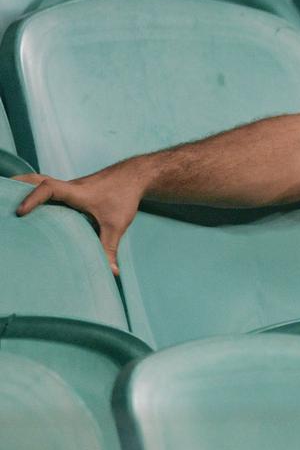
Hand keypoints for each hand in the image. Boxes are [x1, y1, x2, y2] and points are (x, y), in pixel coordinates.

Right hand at [12, 167, 146, 274]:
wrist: (136, 176)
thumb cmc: (125, 196)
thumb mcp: (118, 224)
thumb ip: (110, 248)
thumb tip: (111, 273)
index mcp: (76, 193)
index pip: (48, 188)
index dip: (32, 199)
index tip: (20, 212)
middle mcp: (69, 187)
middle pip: (37, 179)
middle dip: (17, 185)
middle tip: (1, 195)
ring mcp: (70, 187)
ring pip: (41, 182)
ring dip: (25, 189)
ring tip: (7, 200)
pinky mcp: (74, 190)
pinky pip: (49, 189)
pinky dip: (37, 194)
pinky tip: (33, 207)